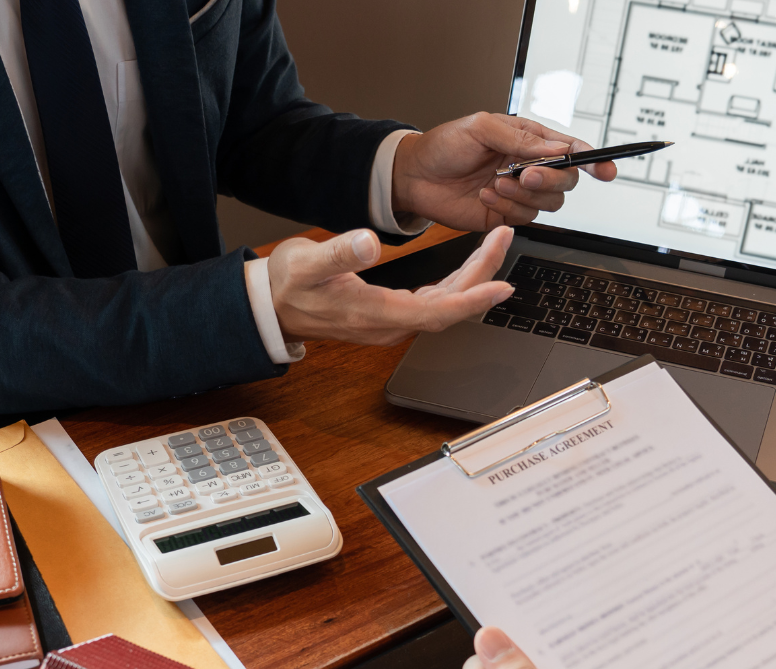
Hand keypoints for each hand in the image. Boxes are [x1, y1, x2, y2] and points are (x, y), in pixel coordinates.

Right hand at [268, 225, 515, 345]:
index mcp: (376, 314)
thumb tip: (369, 242)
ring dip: (473, 278)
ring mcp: (392, 322)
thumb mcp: (305, 262)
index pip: (436, 312)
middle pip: (450, 306)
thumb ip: (338, 252)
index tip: (502, 285)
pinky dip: (456, 285)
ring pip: (445, 304)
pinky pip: (434, 302)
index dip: (472, 300)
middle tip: (504, 236)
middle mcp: (390, 325)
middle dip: (483, 274)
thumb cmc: (287, 285)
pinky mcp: (391, 314)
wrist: (272, 307)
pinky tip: (468, 268)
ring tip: (494, 244)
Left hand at [391, 113, 616, 230]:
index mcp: (531, 141)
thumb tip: (557, 148)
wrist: (415, 176)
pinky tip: (485, 196)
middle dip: (551, 180)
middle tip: (525, 175)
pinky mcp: (506, 215)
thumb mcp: (482, 128)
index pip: (572, 151)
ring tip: (495, 183)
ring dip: (523, 196)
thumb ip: (520, 139)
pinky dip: (506, 208)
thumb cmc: (446, 145)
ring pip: (549, 204)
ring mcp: (520, 194)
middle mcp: (531, 168)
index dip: (594, 160)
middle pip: (567, 182)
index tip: (606, 171)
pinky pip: (524, 219)